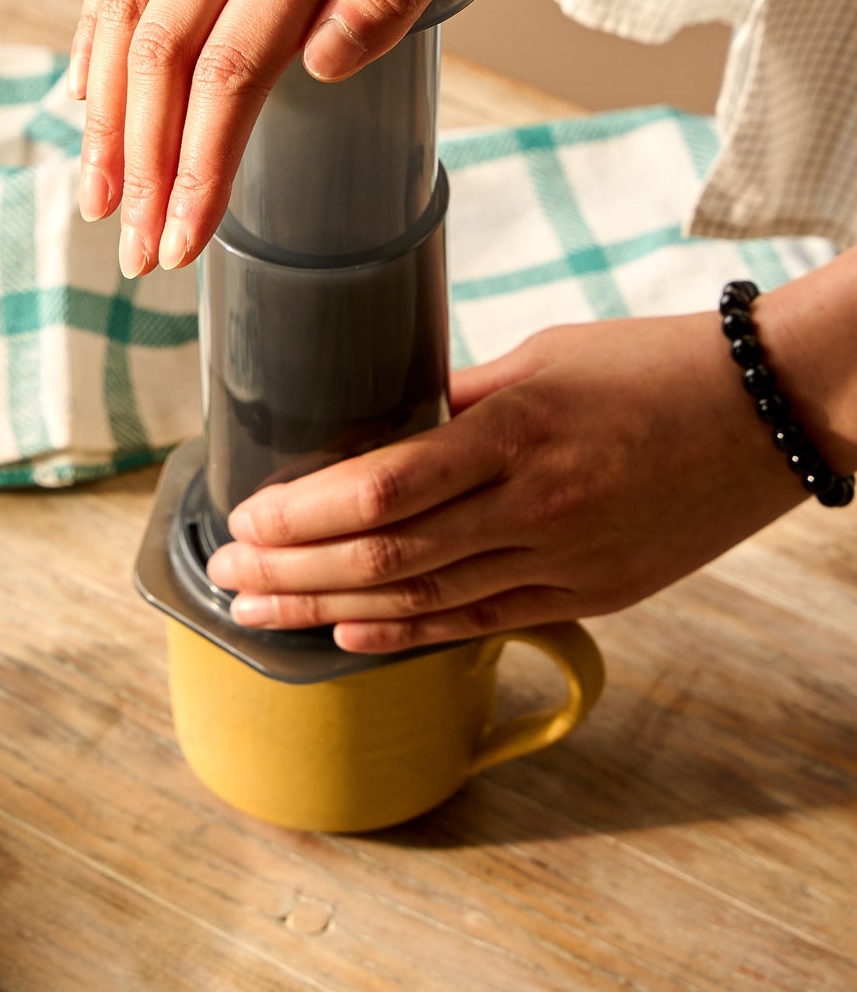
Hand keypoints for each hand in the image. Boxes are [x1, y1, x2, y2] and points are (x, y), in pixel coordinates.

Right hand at [68, 0, 548, 277]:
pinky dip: (95, 28)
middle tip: (137, 250)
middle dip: (143, 163)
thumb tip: (323, 63)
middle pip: (164, 48)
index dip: (202, 165)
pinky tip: (88, 97)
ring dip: (103, 112)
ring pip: (123, 4)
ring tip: (98, 195)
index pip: (237, 65)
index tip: (185, 243)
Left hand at [206, 314, 808, 651]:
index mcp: (514, 430)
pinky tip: (346, 634)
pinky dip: (404, 632)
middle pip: (385, 555)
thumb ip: (454, 398)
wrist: (768, 415)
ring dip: (326, 611)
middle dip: (290, 572)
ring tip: (258, 614)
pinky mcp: (590, 595)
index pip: (381, 486)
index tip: (243, 518)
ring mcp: (564, 560)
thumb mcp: (539, 357)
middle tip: (223, 576)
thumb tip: (375, 423)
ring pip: (421, 600)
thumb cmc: (648, 365)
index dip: (300, 514)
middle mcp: (534, 506)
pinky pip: (479, 621)